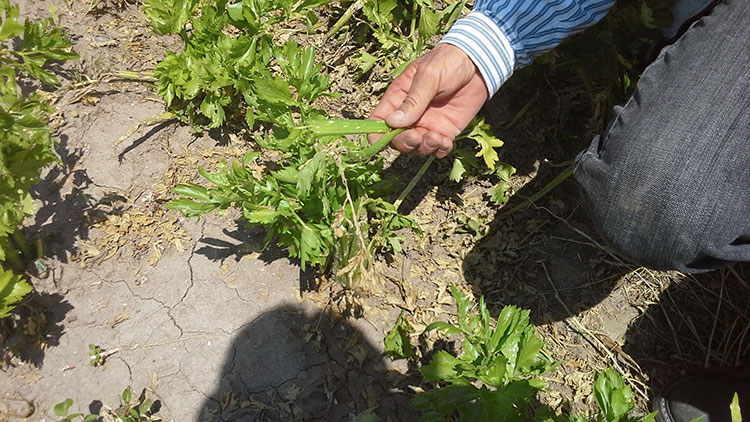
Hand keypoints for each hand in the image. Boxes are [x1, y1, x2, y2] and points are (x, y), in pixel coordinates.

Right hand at [369, 44, 487, 157]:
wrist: (478, 63)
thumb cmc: (448, 62)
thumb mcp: (428, 76)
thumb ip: (413, 100)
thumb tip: (393, 123)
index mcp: (398, 99)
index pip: (378, 121)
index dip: (376, 134)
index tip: (383, 141)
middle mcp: (410, 115)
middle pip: (396, 139)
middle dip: (405, 143)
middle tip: (416, 137)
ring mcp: (428, 125)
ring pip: (417, 148)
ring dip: (424, 148)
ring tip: (436, 137)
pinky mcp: (446, 131)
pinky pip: (438, 149)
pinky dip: (440, 150)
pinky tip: (446, 142)